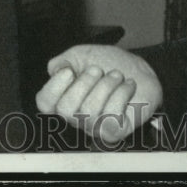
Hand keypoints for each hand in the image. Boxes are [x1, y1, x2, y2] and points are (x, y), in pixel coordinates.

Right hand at [35, 44, 162, 143]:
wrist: (140, 70)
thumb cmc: (110, 64)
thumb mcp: (83, 55)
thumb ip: (64, 60)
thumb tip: (54, 69)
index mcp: (65, 97)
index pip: (45, 103)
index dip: (54, 86)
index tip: (69, 71)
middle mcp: (77, 117)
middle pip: (65, 109)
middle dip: (84, 83)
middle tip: (98, 69)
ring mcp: (95, 127)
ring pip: (89, 111)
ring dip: (106, 85)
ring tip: (117, 75)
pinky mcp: (115, 131)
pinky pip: (111, 117)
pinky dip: (121, 94)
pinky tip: (128, 86)